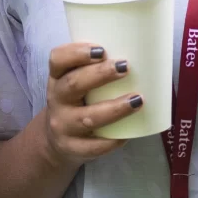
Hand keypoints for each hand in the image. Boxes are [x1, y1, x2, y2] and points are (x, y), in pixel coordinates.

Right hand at [39, 43, 142, 166]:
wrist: (56, 140)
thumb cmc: (77, 102)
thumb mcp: (76, 82)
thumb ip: (95, 68)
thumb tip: (141, 51)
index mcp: (57, 78)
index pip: (57, 59)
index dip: (77, 53)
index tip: (101, 50)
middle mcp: (57, 100)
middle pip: (73, 84)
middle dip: (100, 75)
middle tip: (125, 67)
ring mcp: (63, 126)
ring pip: (87, 117)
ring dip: (114, 108)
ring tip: (137, 100)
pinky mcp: (72, 148)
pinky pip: (93, 146)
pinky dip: (111, 141)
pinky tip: (127, 135)